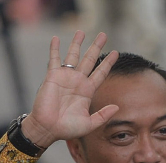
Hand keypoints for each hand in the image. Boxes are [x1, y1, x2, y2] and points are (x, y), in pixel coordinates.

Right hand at [21, 31, 119, 148]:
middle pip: (89, 60)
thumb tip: (117, 107)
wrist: (48, 129)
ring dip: (77, 44)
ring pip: (73, 56)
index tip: (116, 52)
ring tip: (81, 31)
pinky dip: (55, 49)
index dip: (108, 63)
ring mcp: (65, 78)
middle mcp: (77, 82)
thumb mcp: (89, 124)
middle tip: (103, 35)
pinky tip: (56, 38)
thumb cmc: (67, 129)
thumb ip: (103, 115)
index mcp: (87, 91)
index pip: (100, 73)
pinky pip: (54, 59)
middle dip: (96, 47)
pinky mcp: (52, 77)